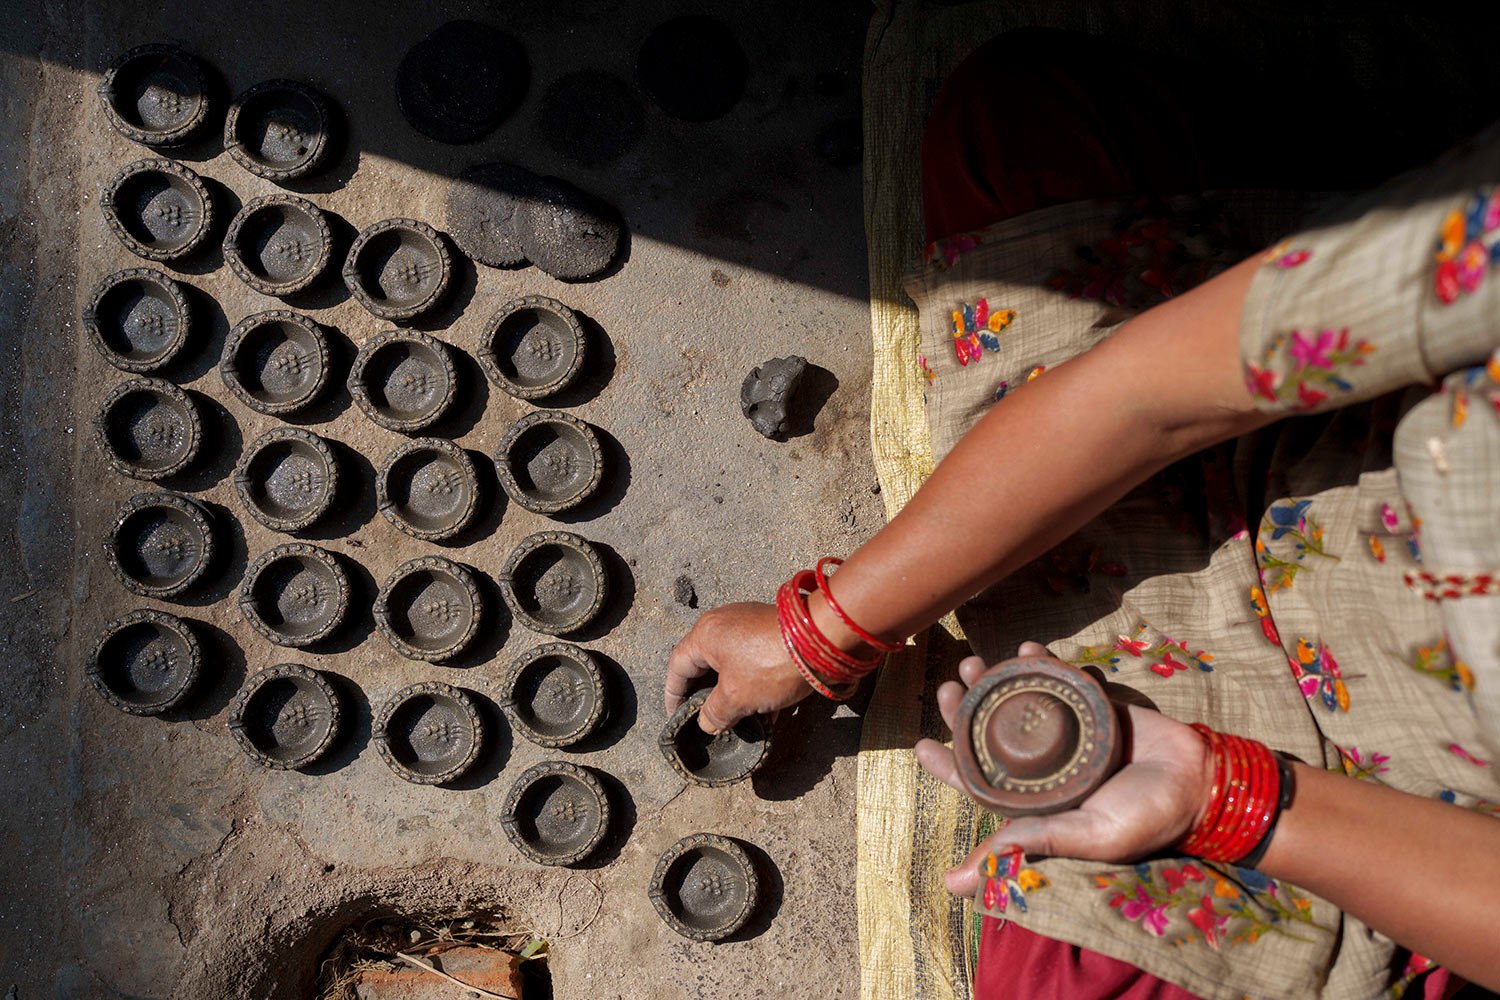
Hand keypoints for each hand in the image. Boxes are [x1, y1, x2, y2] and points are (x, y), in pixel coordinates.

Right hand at [665, 602, 812, 732]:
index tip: (674, 717)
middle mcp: (724, 625)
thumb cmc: (770, 664)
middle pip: (704, 664)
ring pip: (731, 666)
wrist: (822, 641)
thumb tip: (707, 723)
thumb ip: (715, 713)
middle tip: (703, 720)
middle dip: (704, 695)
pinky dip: (753, 686)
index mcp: (706, 635)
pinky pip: (754, 663)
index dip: (672, 694)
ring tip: (735, 721)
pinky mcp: (773, 634)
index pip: (678, 666)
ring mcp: (750, 627)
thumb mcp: (736, 696)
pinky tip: (764, 714)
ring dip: (731, 693)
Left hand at [914, 642, 1210, 897]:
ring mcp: (1068, 734)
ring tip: (974, 663)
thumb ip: (1028, 844)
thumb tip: (954, 884)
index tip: (922, 744)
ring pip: (1018, 704)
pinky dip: (1042, 664)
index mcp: (1037, 801)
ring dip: (995, 682)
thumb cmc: (1146, 819)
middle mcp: (1046, 767)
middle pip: (991, 735)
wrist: (1201, 781)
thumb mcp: (1084, 838)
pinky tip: (1026, 649)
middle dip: (965, 711)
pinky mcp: (1092, 706)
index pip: (980, 783)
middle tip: (950, 686)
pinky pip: (1059, 682)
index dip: (949, 766)